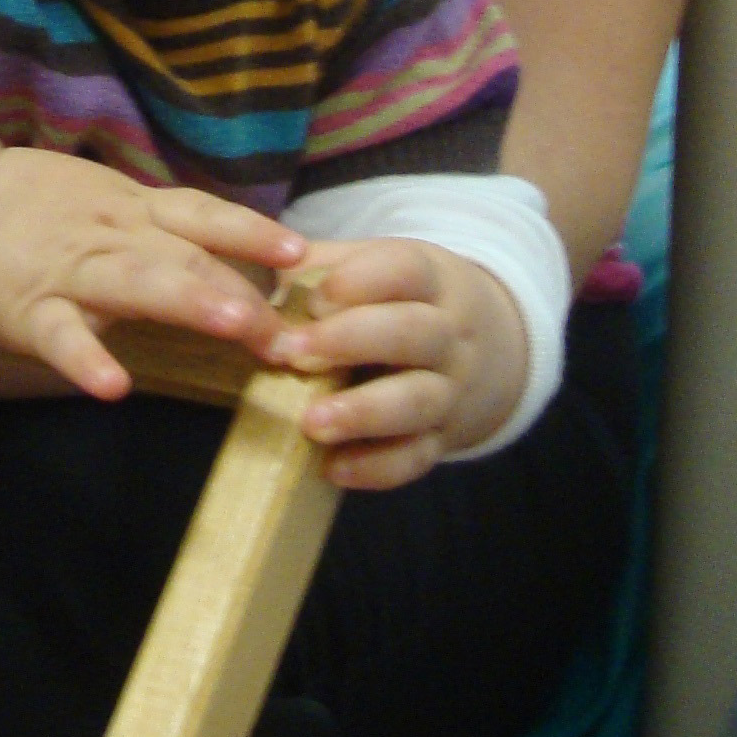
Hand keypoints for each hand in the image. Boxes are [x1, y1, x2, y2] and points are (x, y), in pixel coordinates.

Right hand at [0, 130, 299, 400]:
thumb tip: (247, 263)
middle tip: (290, 331)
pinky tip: (112, 388)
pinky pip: (60, 337)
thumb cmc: (42, 210)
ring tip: (237, 327)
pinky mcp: (28, 309)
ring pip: (137, 282)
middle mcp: (113, 235)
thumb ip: (168, 230)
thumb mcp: (110, 202)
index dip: (254, 233)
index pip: (205, 216)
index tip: (304, 257)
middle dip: (241, 291)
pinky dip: (85, 361)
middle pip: (186, 256)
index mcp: (136, 210)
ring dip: (190, 301)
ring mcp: (71, 271)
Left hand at [261, 237, 528, 487]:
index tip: (315, 299)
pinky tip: (333, 469)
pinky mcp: (442, 438)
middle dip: (352, 341)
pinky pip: (417, 457)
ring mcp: (451, 389)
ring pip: (418, 400)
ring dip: (363, 412)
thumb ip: (317, 270)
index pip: (405, 271)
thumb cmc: (403, 302)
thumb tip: (246, 281)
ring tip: (311, 422)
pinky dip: (377, 467)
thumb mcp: (375, 268)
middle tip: (294, 353)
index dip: (360, 281)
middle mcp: (449, 335)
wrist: (490, 348)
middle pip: (414, 333)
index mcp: (429, 281)